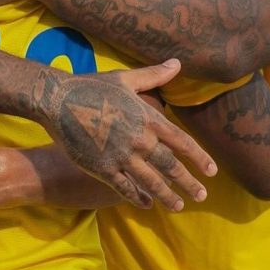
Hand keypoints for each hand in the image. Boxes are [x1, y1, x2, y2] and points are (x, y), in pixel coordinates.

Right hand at [46, 59, 215, 210]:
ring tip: (179, 206)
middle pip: (171, 166)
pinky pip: (125, 188)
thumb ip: (154, 75)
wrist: (57, 100)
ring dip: (168, 196)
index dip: (200, 158)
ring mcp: (121, 156)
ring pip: (152, 182)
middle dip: (189, 182)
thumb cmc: (91, 86)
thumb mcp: (124, 78)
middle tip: (202, 195)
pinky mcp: (103, 168)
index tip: (212, 170)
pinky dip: (138, 197)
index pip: (182, 142)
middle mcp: (139, 139)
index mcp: (147, 118)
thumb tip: (178, 63)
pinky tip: (146, 204)